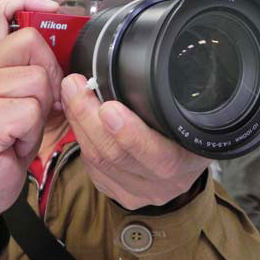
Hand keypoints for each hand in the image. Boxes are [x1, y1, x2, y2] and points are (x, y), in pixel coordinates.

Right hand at [0, 0, 62, 214]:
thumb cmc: (10, 137)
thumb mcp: (26, 97)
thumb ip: (38, 69)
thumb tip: (67, 51)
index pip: (0, 12)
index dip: (27, 0)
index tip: (50, 5)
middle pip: (31, 42)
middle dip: (50, 73)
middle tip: (42, 101)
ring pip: (36, 79)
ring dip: (42, 108)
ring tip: (24, 125)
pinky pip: (30, 111)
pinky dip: (33, 130)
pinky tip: (17, 140)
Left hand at [61, 74, 210, 209]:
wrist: (184, 161)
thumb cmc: (185, 130)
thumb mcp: (189, 113)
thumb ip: (168, 98)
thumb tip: (142, 65)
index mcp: (187, 160)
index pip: (157, 154)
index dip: (130, 133)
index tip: (108, 107)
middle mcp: (165, 182)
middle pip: (115, 155)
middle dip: (88, 117)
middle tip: (74, 86)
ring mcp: (140, 192)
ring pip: (97, 161)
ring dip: (78, 125)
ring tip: (70, 95)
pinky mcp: (120, 194)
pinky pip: (92, 168)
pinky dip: (81, 140)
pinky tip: (76, 119)